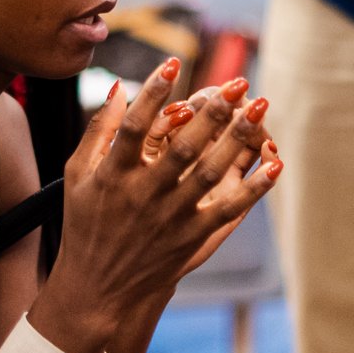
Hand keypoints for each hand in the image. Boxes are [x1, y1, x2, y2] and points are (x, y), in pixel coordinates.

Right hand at [33, 61, 278, 352]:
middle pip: (183, 147)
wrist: (99, 289)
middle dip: (211, 112)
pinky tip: (275, 164)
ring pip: (211, 173)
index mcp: (113, 175)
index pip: (135, 126)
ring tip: (259, 107)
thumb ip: (98, 131)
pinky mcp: (192, 237)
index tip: (174, 62)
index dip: (153, 93)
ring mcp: (171, 218)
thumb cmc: (86, 224)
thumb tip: (120, 88)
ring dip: (237, 139)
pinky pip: (229, 209)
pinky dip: (254, 188)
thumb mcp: (78, 176)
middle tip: (236, 82)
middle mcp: (144, 195)